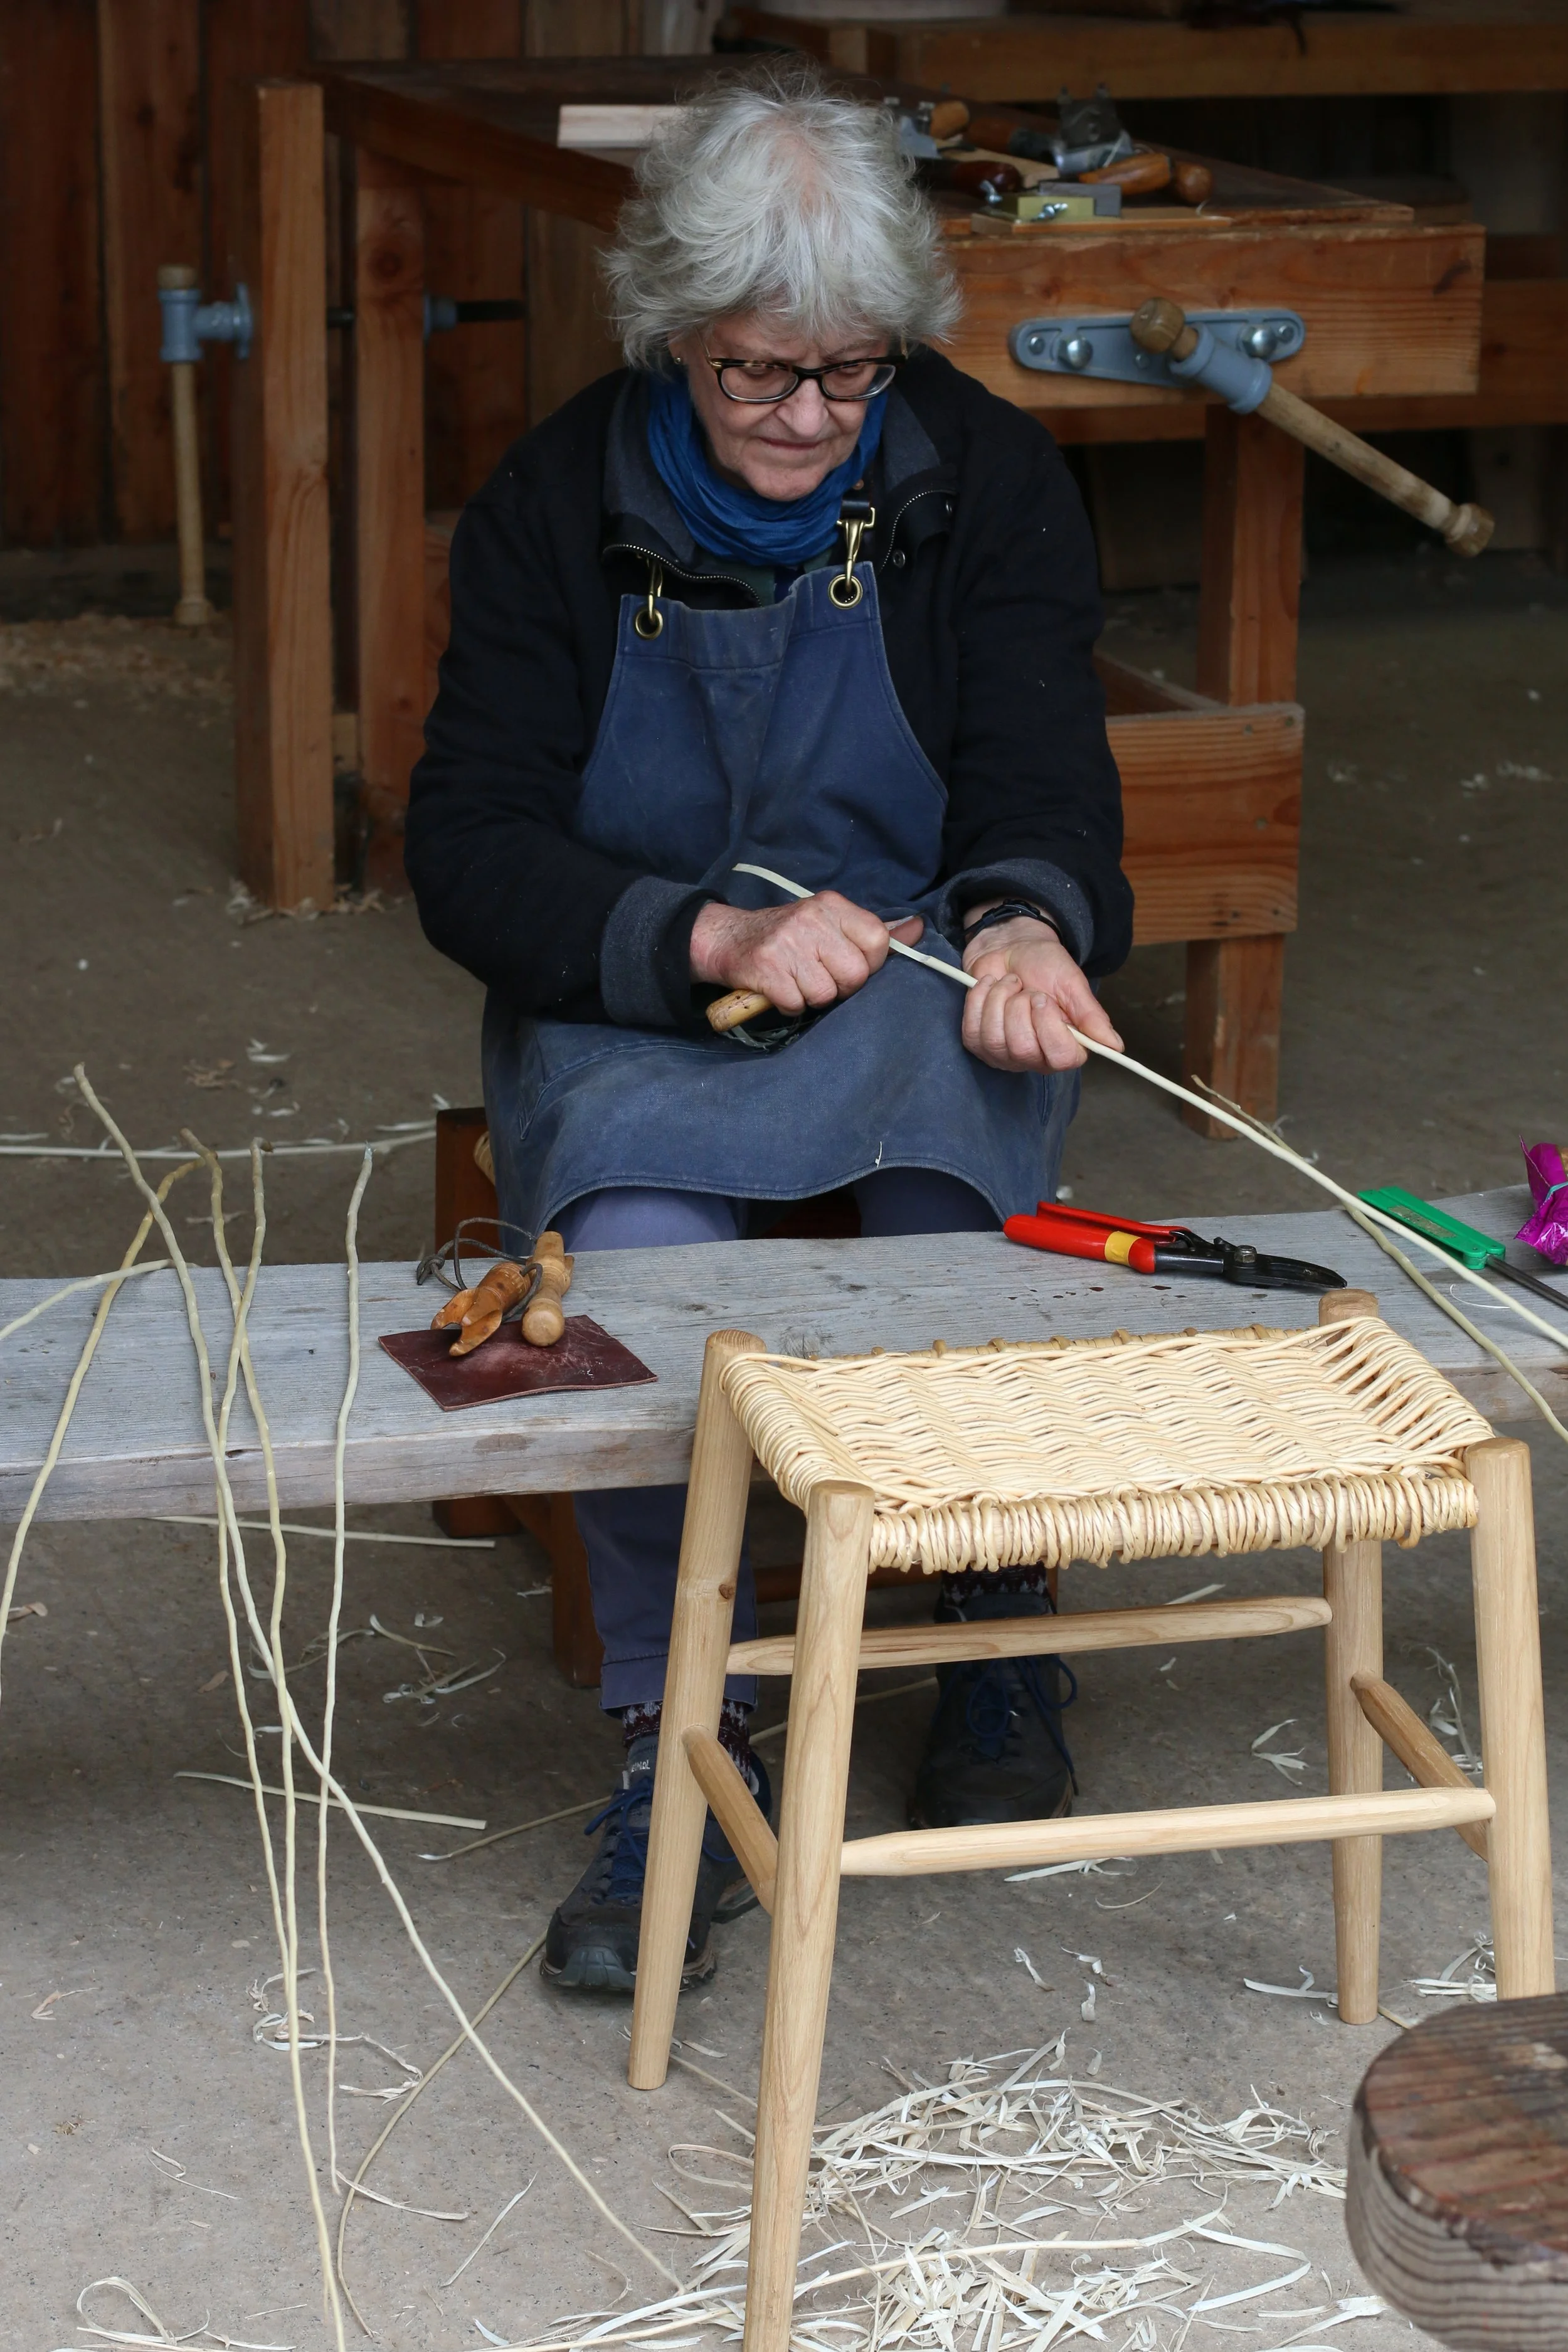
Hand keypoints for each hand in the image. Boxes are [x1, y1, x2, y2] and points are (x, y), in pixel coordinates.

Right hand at [691, 892, 923, 1013]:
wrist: (728, 939)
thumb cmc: (788, 937)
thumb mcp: (830, 924)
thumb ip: (872, 931)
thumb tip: (918, 929)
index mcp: (832, 906)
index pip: (877, 941)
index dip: (868, 965)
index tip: (849, 966)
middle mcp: (811, 919)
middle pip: (855, 974)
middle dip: (841, 986)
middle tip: (820, 977)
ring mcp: (787, 943)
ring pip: (826, 993)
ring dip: (813, 997)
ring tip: (798, 981)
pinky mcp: (766, 968)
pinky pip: (797, 1004)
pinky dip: (790, 1005)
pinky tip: (781, 989)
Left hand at [960, 916, 1122, 1073]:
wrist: (1010, 947)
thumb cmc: (1043, 965)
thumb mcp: (1071, 984)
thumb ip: (1091, 1016)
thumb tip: (1116, 1046)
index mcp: (1064, 1045)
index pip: (1062, 1058)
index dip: (1050, 1027)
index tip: (1044, 999)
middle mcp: (1034, 1057)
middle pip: (1023, 1048)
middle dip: (1020, 1007)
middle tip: (1026, 990)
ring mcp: (1003, 1054)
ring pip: (994, 1040)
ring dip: (999, 1000)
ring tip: (1010, 984)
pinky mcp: (977, 1042)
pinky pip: (972, 1031)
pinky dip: (979, 1000)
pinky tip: (990, 987)